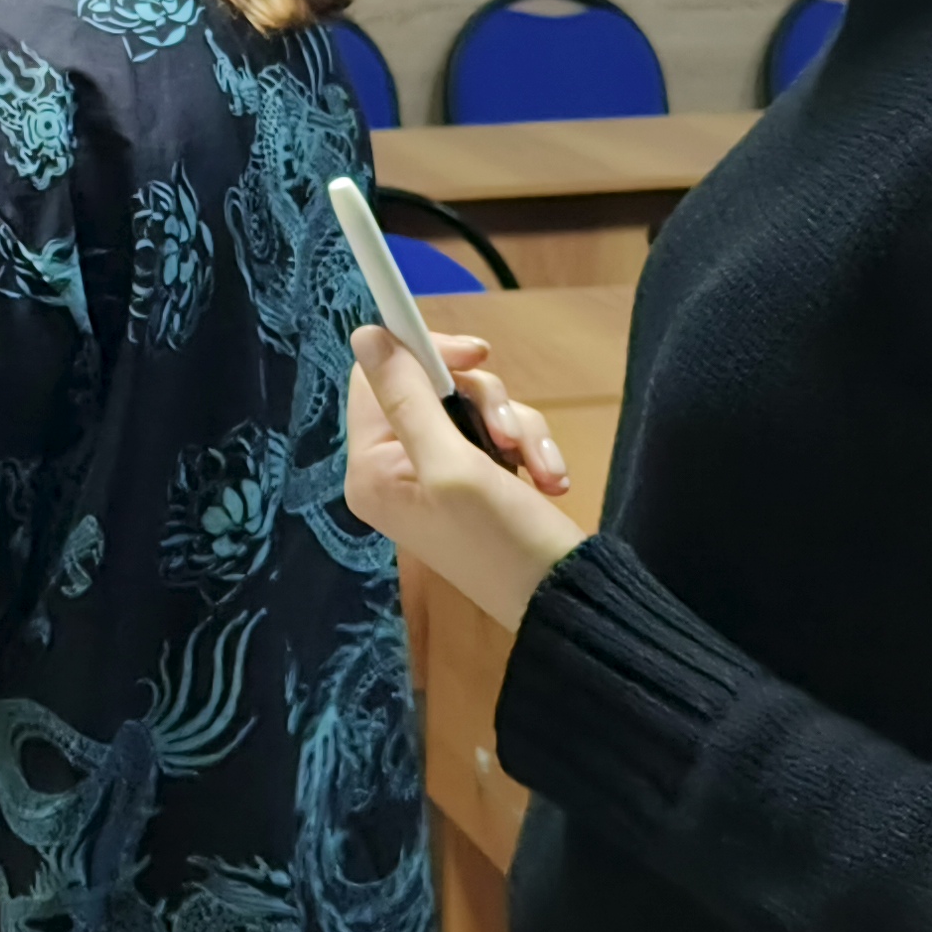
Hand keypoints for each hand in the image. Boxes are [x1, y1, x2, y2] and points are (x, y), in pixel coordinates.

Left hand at [345, 326, 585, 635]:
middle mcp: (394, 468)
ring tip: (539, 468)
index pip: (375, 376)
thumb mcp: (452, 462)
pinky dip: (528, 446)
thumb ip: (407, 396)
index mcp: (371, 467)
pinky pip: (497, 433)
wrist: (566, 599)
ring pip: (472, 406)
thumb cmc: (502, 539)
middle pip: (429, 385)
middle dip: (484, 400)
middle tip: (506, 431)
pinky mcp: (475, 479)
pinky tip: (549, 480)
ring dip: (515, 426)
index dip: (423, 355)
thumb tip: (364, 333)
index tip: (475, 358)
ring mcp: (436, 474)